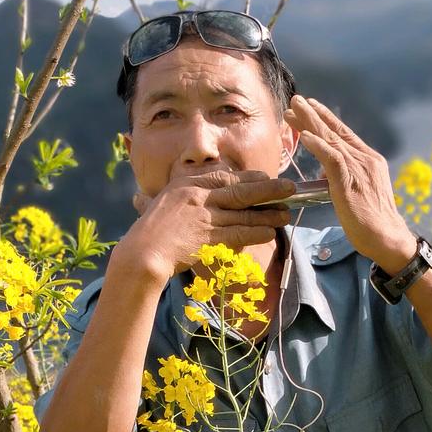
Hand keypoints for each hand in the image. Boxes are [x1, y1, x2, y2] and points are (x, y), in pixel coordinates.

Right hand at [117, 169, 293, 280]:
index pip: (225, 177)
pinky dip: (256, 232)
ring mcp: (203, 215)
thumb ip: (170, 199)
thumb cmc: (147, 235)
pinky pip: (239, 232)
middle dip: (268, 189)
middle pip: (240, 189)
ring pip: (244, 212)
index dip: (249, 178)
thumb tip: (158, 199)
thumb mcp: (157, 206)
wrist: (141, 254)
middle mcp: (197, 195)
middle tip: (289, 188)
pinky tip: (270, 233)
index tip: (266, 179)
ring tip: (286, 214)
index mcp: (187, 184)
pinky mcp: (208, 237)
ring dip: (268, 214)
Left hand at [283, 96, 415, 269]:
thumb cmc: (372, 223)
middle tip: (295, 101)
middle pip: (335, 131)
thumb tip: (327, 175)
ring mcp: (358, 168)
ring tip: (292, 110)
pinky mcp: (350, 181)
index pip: (344, 134)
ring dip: (310, 123)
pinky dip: (317, 145)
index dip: (326, 119)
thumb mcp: (358, 194)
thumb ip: (344, 179)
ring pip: (331, 139)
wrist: (387, 237)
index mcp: (369, 160)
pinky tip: (304, 136)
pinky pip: (331, 158)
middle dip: (313, 115)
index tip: (310, 108)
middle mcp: (365, 159)